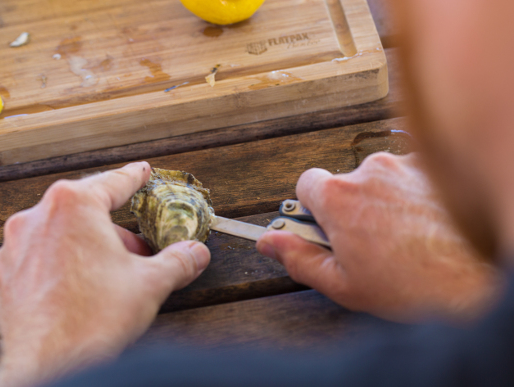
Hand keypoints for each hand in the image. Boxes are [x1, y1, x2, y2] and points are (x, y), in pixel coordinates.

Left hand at [0, 162, 210, 386]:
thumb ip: (178, 261)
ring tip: (111, 276)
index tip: (141, 172)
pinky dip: (65, 263)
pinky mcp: (6, 273)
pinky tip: (81, 288)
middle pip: (87, 211)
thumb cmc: (93, 320)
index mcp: (73, 206)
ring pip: (63, 233)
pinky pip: (42, 255)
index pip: (113, 183)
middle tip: (138, 251)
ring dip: (90, 247)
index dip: (133, 177)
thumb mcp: (150, 284)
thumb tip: (196, 253)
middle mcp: (38, 217)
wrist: (50, 367)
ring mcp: (17, 246)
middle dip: (116, 229)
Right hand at [257, 153, 502, 322]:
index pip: (306, 183)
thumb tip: (269, 244)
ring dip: (383, 200)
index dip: (312, 207)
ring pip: (380, 179)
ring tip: (402, 237)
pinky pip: (410, 175)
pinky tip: (424, 224)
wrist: (478, 278)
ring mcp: (405, 166)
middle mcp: (370, 172)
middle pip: (346, 182)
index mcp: (339, 198)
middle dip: (351, 207)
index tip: (323, 226)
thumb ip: (297, 259)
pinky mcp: (434, 167)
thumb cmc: (412, 285)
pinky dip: (412, 193)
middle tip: (368, 243)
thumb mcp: (342, 284)